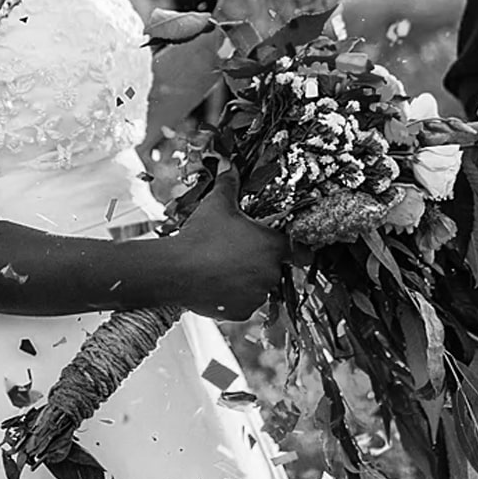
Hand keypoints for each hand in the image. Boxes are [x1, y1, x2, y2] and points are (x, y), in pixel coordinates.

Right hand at [174, 167, 287, 320]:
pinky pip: (244, 304)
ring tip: (224, 266)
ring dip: (248, 279)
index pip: (301, 252)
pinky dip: (235, 296)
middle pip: (275, 268)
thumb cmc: (201, 236)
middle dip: (262, 261)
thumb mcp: (217, 203)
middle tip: (240, 251)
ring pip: (259, 287)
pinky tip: (218, 282)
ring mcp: (257, 295)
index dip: (297, 249)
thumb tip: (229, 165)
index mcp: (272, 246)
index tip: (291, 248)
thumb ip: (229, 183)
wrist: (176, 270)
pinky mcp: (241, 313)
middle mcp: (270, 273)